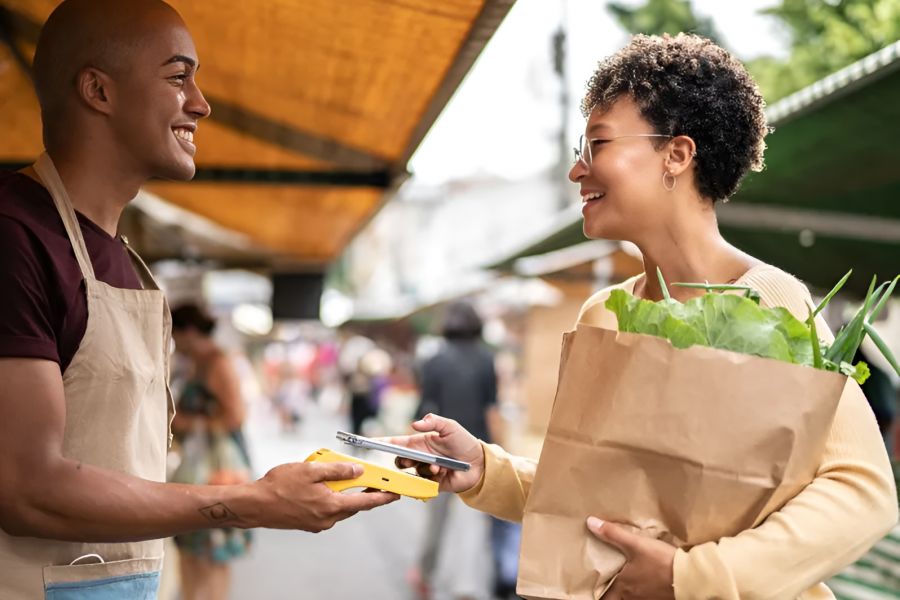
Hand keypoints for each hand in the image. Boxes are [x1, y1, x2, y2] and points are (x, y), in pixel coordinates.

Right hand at [256, 461, 398, 531]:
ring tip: (344, 477)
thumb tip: (358, 471)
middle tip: (374, 481)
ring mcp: (317, 523)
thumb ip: (337, 470)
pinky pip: (328, 510)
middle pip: (354, 505)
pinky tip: (324, 486)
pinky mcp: (308, 524)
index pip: (365, 502)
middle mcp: (327, 519)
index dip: (383, 497)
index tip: (396, 493)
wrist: (254, 505)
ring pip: (340, 508)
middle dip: (365, 493)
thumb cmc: (279, 486)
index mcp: (331, 506)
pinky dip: (332, 499)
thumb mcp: (311, 470)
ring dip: (346, 495)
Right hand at [384, 413, 483, 492]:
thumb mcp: (450, 427)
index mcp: (420, 443)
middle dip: (403, 460)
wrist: (479, 464)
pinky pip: (422, 484)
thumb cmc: (464, 443)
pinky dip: (431, 478)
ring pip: (411, 473)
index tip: (373, 443)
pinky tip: (442, 472)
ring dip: (423, 469)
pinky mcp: (432, 484)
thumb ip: (433, 422)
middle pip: (400, 460)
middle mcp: (420, 457)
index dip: (385, 443)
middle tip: (412, 459)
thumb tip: (415, 424)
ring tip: (438, 466)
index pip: (398, 443)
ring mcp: (425, 471)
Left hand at [586, 517, 675, 599]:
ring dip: (629, 591)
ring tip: (627, 579)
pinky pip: (647, 596)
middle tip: (609, 582)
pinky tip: (647, 580)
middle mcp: (633, 597)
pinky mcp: (661, 598)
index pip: (604, 598)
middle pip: (617, 599)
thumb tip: (590, 522)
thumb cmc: (661, 562)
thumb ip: (613, 534)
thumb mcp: (636, 544)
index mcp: (623, 587)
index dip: (598, 594)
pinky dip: (643, 591)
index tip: (594, 588)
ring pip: (632, 598)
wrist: (690, 577)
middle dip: (613, 592)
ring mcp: (648, 599)